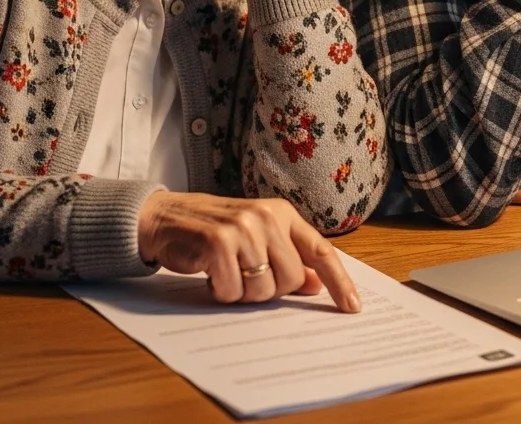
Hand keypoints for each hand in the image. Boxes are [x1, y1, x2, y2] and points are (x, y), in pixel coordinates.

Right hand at [137, 192, 360, 311]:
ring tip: (228, 272)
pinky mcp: (219, 242)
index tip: (352, 307)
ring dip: (243, 292)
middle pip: (290, 280)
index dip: (339, 281)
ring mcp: (243, 228)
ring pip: (263, 290)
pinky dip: (222, 292)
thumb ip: (288, 258)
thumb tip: (316, 284)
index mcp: (282, 214)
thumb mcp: (257, 238)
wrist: (168, 218)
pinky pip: (233, 291)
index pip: (321, 250)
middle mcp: (267, 217)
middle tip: (246, 275)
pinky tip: (211, 274)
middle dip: (269, 290)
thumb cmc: (216, 231)